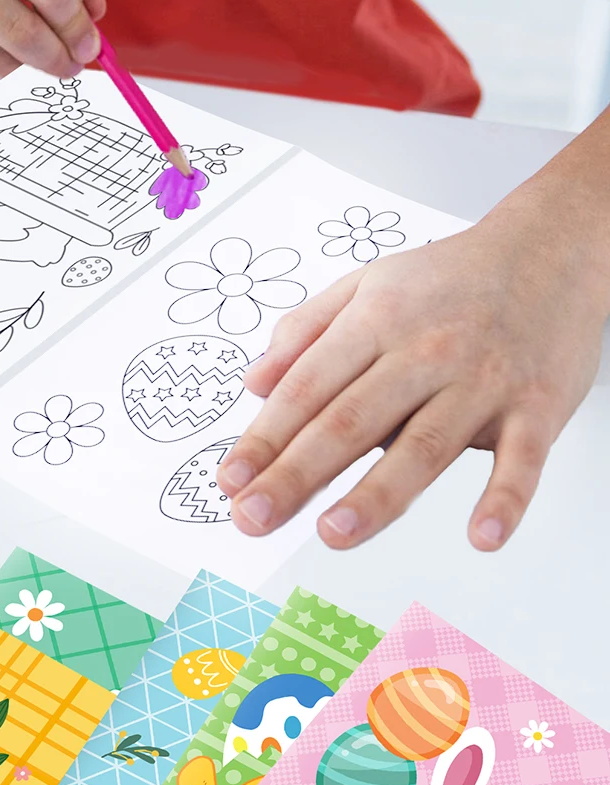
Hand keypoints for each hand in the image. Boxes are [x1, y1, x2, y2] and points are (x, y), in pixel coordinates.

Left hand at [216, 206, 606, 550]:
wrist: (553, 249)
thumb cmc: (451, 276)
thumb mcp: (365, 283)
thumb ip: (304, 331)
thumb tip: (253, 383)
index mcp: (377, 321)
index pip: (307, 388)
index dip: (265, 437)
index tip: (232, 479)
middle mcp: (425, 352)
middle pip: (351, 422)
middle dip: (296, 474)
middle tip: (255, 517)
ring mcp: (483, 382)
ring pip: (423, 446)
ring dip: (378, 494)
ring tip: (333, 532)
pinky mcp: (538, 407)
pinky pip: (523, 459)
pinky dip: (506, 499)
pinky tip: (481, 535)